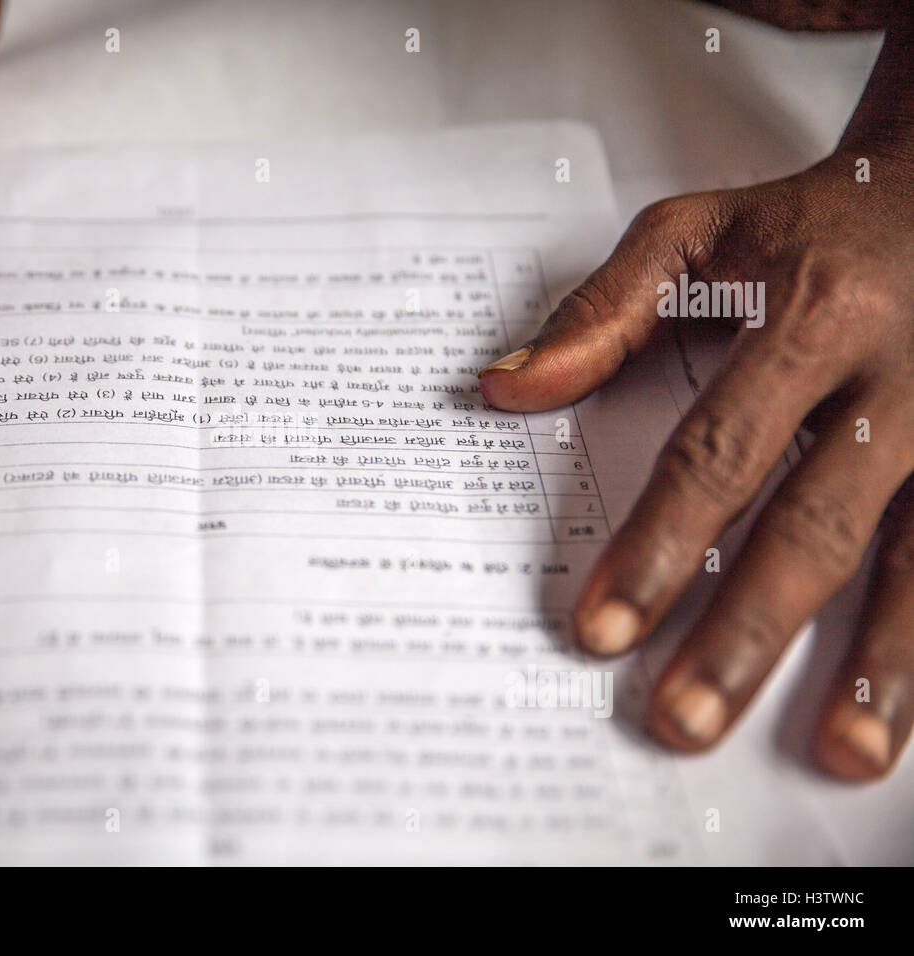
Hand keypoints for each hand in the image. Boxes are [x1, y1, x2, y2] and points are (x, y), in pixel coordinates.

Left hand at [478, 22, 913, 780]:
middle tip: (683, 719)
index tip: (602, 630)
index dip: (660, 545)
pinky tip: (907, 705)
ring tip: (842, 753)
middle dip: (750, 632)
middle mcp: (902, 377)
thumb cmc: (821, 216)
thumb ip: (608, 307)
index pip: (720, 450)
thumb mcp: (706, 228)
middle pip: (818, 524)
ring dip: (883, 665)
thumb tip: (508, 387)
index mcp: (816, 314)